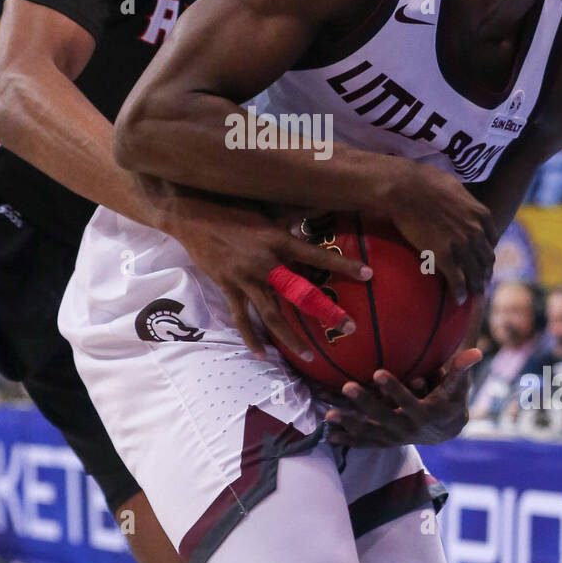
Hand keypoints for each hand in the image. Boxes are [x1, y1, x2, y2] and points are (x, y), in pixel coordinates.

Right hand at [142, 177, 371, 362]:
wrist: (193, 216)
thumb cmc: (234, 207)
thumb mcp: (269, 209)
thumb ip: (294, 216)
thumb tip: (323, 206)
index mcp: (278, 240)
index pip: (317, 255)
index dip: (343, 266)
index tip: (368, 275)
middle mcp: (265, 263)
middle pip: (300, 294)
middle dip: (326, 311)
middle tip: (349, 327)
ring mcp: (245, 279)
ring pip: (272, 315)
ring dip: (291, 338)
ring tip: (308, 356)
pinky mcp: (228, 288)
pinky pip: (242, 317)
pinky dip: (251, 337)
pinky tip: (262, 354)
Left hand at [324, 347, 480, 446]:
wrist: (446, 430)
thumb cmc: (450, 400)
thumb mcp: (457, 386)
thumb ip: (461, 369)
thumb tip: (477, 351)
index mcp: (424, 413)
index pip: (408, 401)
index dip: (394, 389)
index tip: (377, 372)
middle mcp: (408, 428)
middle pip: (384, 417)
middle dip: (365, 403)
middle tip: (347, 386)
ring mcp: (395, 437)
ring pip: (370, 432)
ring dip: (350, 424)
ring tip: (328, 416)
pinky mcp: (385, 442)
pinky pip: (365, 443)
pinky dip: (348, 441)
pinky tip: (328, 435)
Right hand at [382, 158, 497, 304]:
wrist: (407, 188)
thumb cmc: (425, 181)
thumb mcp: (454, 186)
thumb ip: (463, 199)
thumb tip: (459, 198)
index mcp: (481, 214)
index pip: (492, 239)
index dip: (489, 252)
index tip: (485, 259)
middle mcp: (475, 232)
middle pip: (487, 259)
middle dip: (486, 272)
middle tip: (484, 282)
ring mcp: (460, 245)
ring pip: (475, 273)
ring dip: (477, 286)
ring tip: (477, 295)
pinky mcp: (443, 256)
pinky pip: (456, 280)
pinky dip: (460, 292)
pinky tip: (461, 300)